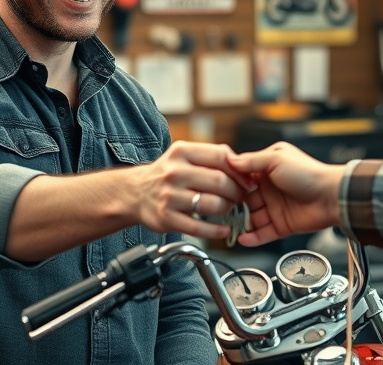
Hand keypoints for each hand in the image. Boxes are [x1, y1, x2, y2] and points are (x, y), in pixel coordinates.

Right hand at [134, 141, 249, 239]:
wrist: (135, 193)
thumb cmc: (166, 174)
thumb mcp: (184, 155)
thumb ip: (212, 156)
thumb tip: (242, 164)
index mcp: (182, 152)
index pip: (221, 156)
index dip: (240, 170)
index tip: (247, 180)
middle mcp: (175, 172)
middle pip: (220, 182)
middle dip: (237, 192)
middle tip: (241, 197)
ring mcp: (170, 196)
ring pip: (213, 205)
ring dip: (228, 209)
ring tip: (229, 209)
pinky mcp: (167, 218)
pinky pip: (200, 228)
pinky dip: (217, 231)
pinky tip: (223, 229)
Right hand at [227, 142, 343, 246]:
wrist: (331, 196)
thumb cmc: (309, 173)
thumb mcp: (276, 158)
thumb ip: (251, 161)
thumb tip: (230, 159)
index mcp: (267, 169)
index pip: (242, 177)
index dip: (230, 183)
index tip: (217, 188)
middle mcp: (269, 189)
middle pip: (243, 200)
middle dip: (232, 206)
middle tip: (219, 211)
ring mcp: (275, 208)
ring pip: (251, 218)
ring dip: (240, 223)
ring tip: (228, 228)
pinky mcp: (282, 225)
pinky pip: (263, 233)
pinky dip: (252, 238)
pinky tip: (242, 238)